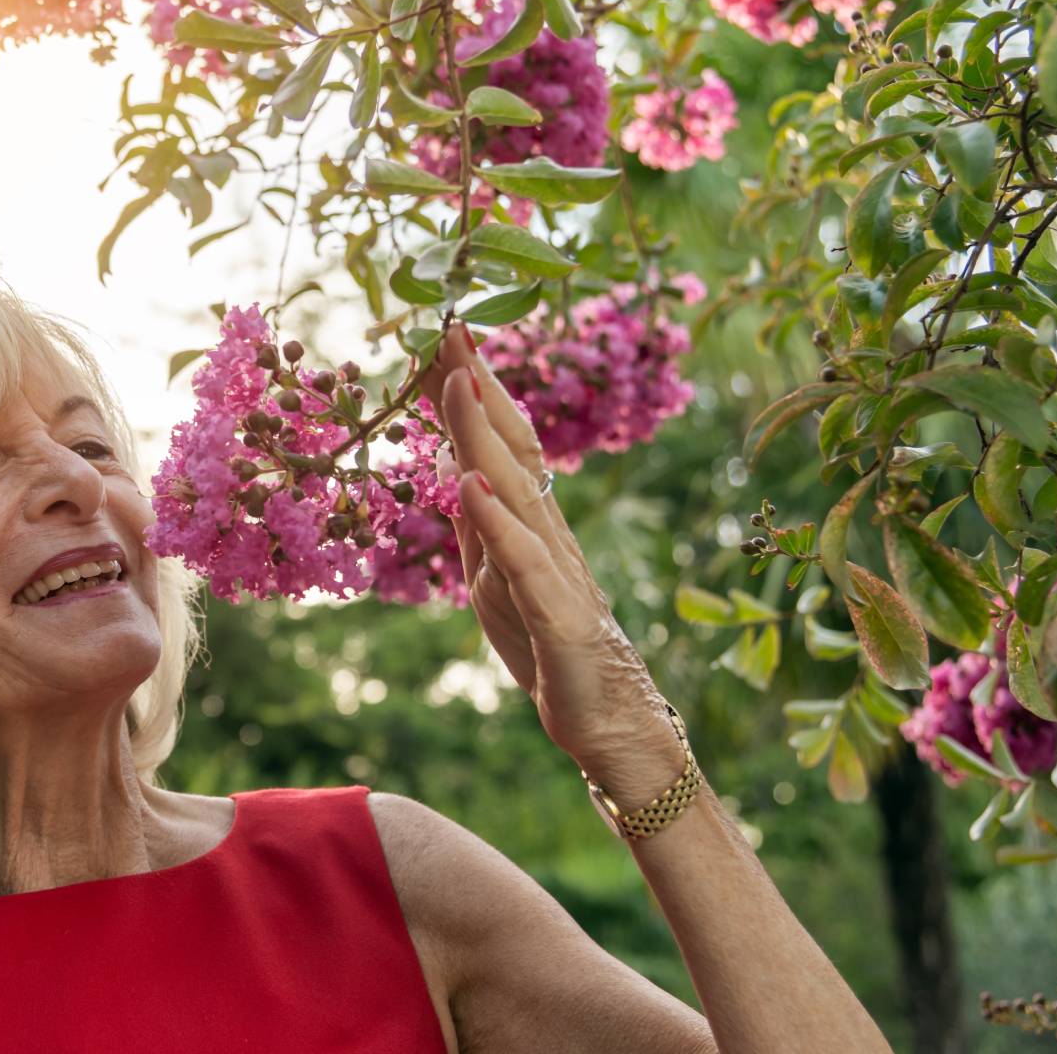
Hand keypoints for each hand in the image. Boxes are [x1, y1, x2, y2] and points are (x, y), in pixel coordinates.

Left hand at [416, 320, 683, 806]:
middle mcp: (548, 537)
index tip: (444, 338)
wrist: (612, 728)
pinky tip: (470, 486)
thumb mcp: (501, 587)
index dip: (472, 394)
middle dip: (478, 389)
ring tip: (459, 382)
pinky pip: (524, 564)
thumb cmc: (553, 657)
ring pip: (516, 492)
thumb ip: (483, 533)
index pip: (497, 447)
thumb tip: (457, 479)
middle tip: (451, 328)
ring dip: (484, 436)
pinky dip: (497, 523)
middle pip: (509, 450)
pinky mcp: (560, 619)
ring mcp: (556, 574)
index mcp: (531, 528)